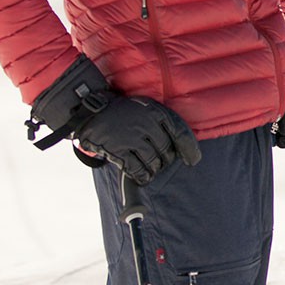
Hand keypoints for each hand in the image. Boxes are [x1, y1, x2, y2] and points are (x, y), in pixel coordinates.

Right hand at [29, 55, 200, 184]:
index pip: (180, 133)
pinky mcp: (118, 150)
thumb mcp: (145, 109)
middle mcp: (146, 125)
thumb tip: (184, 149)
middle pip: (167, 151)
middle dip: (165, 160)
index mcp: (155, 113)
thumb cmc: (122, 113)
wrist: (92, 111)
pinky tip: (140, 175)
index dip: (189, 149)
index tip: (193, 160)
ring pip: (153, 162)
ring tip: (150, 168)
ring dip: (153, 169)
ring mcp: (132, 138)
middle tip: (161, 162)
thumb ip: (162, 123)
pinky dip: (141, 175)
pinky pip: (136, 169)